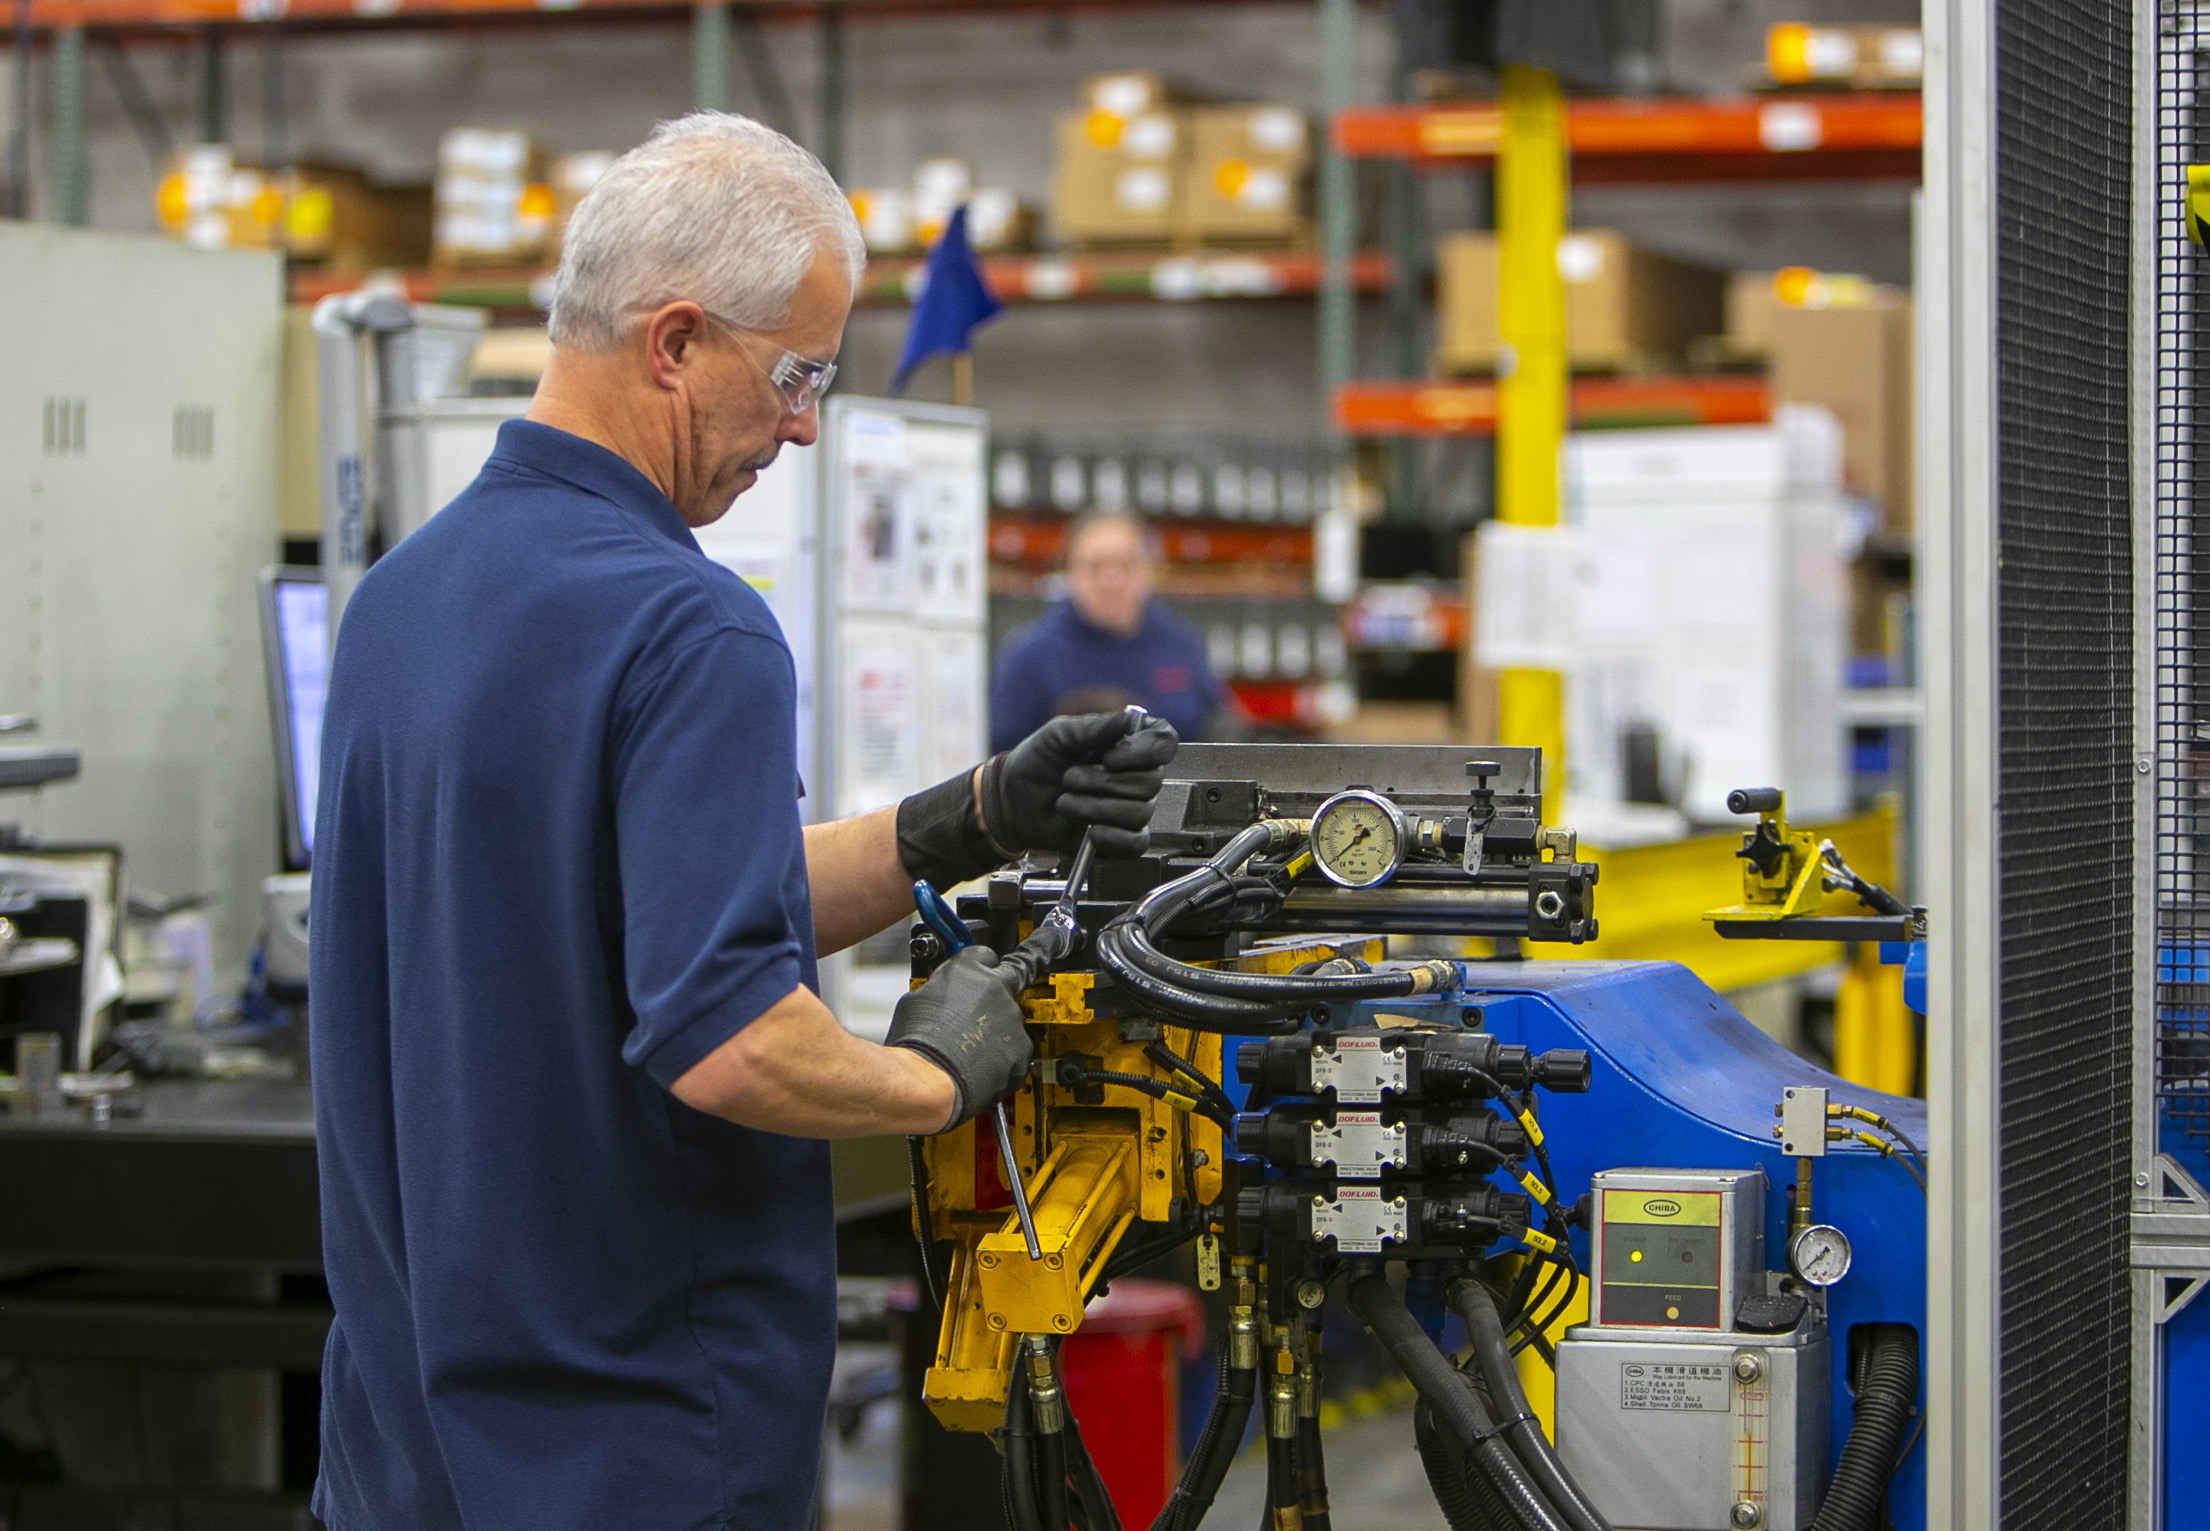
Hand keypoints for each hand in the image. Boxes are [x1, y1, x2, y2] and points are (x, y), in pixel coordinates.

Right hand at [884, 946, 1032, 1130]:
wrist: (928, 1080)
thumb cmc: (916, 1043)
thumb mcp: (916, 1000)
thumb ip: (941, 988)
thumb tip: (944, 990)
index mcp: (968, 969)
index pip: (984, 954)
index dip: (980, 966)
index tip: (980, 973)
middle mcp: (996, 988)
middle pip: (1003, 985)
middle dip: (992, 999)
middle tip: (975, 1016)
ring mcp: (1012, 1019)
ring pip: (1010, 1021)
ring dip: (997, 1031)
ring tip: (972, 1051)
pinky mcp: (1022, 1049)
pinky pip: (1016, 1050)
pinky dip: (1004, 1058)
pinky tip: (982, 1067)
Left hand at [980, 710, 1179, 857]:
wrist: (1014, 801)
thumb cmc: (1037, 762)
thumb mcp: (1059, 734)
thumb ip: (1094, 727)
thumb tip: (1128, 718)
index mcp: (1129, 743)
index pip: (1164, 742)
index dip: (1145, 751)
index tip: (1110, 756)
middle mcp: (1137, 774)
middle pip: (1151, 782)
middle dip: (1104, 782)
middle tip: (1070, 778)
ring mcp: (1131, 807)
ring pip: (1139, 812)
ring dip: (1095, 808)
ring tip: (1066, 802)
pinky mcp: (1122, 838)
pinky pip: (1136, 843)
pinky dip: (1111, 837)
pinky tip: (1088, 831)